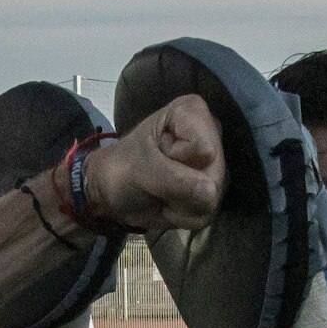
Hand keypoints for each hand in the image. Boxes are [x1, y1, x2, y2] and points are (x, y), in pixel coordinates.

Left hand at [83, 94, 223, 233]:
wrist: (111, 191)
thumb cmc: (122, 168)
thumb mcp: (141, 169)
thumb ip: (174, 178)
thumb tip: (210, 193)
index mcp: (192, 112)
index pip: (204, 150)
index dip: (176, 161)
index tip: (156, 155)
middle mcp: (211, 133)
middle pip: (213, 175)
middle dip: (181, 188)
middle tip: (157, 180)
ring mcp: (215, 163)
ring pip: (211, 197)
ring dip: (179, 204)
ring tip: (162, 190)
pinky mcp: (212, 190)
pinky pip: (205, 214)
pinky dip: (180, 215)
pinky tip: (168, 201)